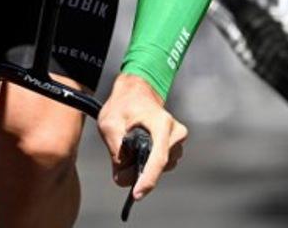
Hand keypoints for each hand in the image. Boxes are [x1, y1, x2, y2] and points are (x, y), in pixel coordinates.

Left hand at [97, 73, 186, 200]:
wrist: (137, 92)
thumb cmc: (123, 105)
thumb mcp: (109, 123)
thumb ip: (116, 150)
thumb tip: (124, 175)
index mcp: (161, 124)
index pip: (158, 158)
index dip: (148, 179)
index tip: (136, 195)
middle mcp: (175, 133)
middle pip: (156, 168)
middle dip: (136, 170)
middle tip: (119, 157)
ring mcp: (178, 141)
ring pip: (157, 169)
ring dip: (140, 166)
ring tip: (128, 147)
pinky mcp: (175, 148)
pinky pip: (159, 166)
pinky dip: (146, 164)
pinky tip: (137, 149)